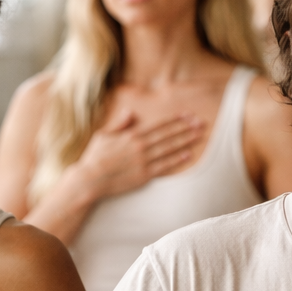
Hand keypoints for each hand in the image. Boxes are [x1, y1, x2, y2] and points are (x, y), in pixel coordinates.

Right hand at [76, 109, 204, 199]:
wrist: (90, 179)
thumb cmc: (94, 157)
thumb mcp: (103, 135)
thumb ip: (119, 123)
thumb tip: (130, 111)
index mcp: (132, 135)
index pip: (159, 125)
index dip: (175, 120)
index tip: (188, 115)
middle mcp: (140, 147)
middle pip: (168, 135)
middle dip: (186, 128)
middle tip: (201, 123)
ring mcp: (143, 162)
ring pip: (169, 149)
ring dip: (186, 142)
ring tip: (199, 136)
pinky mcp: (143, 176)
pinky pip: (164, 167)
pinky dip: (177, 161)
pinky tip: (188, 156)